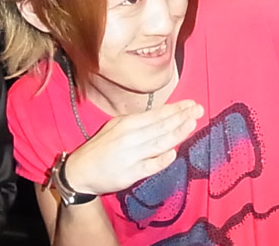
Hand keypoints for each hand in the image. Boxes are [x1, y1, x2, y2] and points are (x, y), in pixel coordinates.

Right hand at [63, 99, 203, 194]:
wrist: (79, 172)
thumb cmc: (101, 148)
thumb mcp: (116, 127)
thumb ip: (139, 123)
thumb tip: (163, 117)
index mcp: (126, 124)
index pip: (156, 114)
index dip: (175, 109)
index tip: (190, 103)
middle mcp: (129, 138)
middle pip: (160, 126)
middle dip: (181, 117)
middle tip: (198, 110)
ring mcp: (130, 156)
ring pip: (158, 143)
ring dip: (177, 133)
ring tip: (192, 124)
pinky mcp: (130, 174)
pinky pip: (151, 166)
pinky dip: (162, 159)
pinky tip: (174, 152)